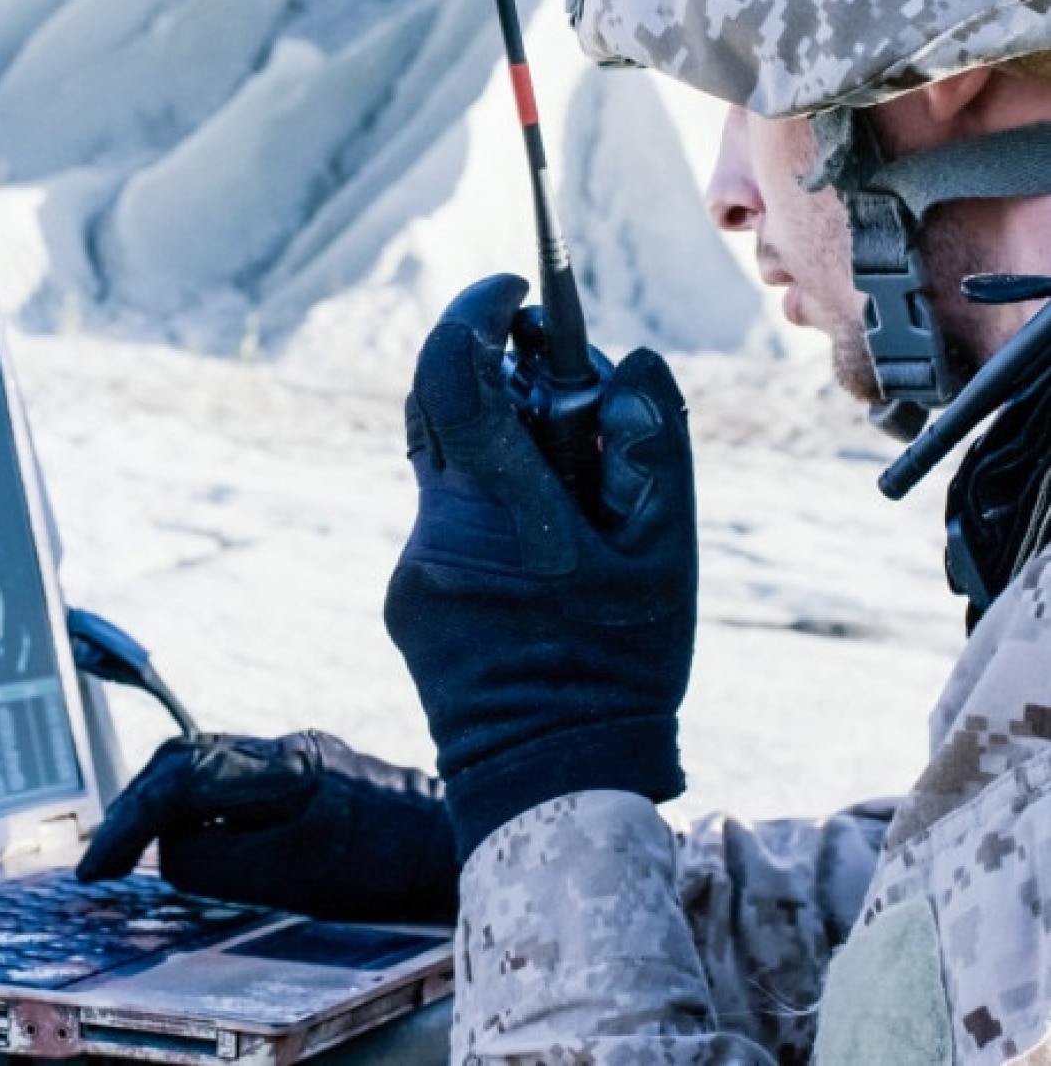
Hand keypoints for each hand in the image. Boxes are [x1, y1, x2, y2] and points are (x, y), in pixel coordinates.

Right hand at [76, 730, 456, 923]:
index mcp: (282, 766)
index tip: (98, 867)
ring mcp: (294, 757)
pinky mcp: (302, 773)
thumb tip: (169, 847)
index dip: (130, 821)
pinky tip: (189, 842)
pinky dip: (195, 808)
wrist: (450, 844)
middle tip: (102, 863)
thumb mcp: (293, 878)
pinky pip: (230, 782)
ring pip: (204, 766)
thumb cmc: (383, 866)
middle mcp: (284, 750)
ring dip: (162, 805)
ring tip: (130, 853)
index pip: (183, 777)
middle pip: (185, 759)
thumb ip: (220, 859)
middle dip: (135, 806)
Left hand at [384, 274, 696, 859]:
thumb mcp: (665, 554)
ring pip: (445, 466)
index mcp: (505, 511)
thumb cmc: (620, 666)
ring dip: (498, 450)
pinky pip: (442, 518)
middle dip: (494, 375)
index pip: (452, 374)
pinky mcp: (403, 595)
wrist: (549, 778)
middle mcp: (440, 529)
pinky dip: (486, 506)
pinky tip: (536, 555)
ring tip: (565, 500)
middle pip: (440, 407)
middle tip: (556, 392)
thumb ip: (652, 444)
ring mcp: (413, 564)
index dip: (474, 313)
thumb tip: (623, 363)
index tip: (512, 291)